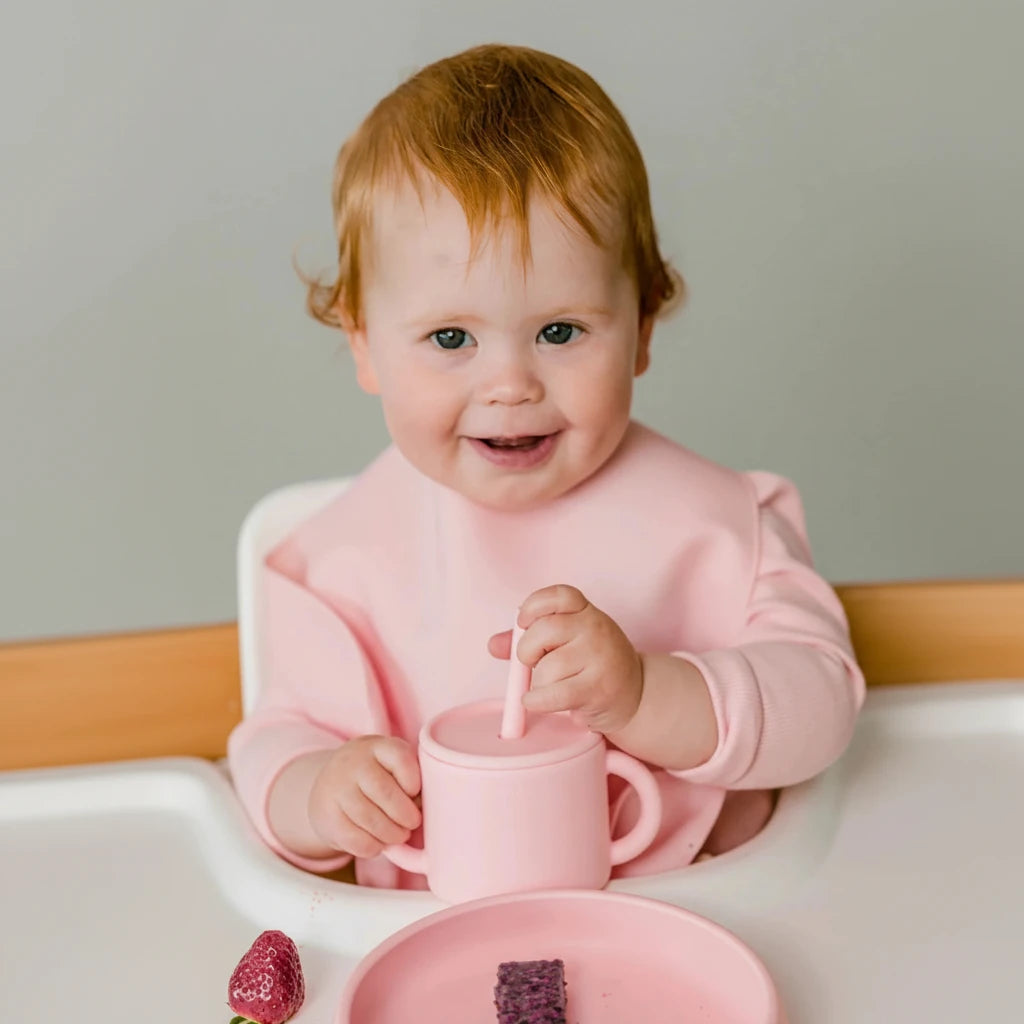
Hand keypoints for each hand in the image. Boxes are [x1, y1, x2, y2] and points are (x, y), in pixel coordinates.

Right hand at [307, 735, 420, 858]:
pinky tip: (378, 843)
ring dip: (391, 834)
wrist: (330, 785)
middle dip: (405, 815)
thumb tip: (428, 809)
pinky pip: (355, 839)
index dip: (414, 782)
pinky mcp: (327, 815)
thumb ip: (411, 779)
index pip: (401, 759)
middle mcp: (353, 763)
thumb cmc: (376, 777)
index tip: (416, 794)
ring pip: (370, 819)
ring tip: (399, 835)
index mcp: (377, 746)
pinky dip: (373, 847)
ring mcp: (336, 788)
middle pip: (385, 792)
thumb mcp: (392, 766)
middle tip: (413, 823)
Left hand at [488, 584, 642, 733]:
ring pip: (548, 667)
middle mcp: (596, 628)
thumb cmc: (594, 665)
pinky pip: (553, 694)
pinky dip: (537, 700)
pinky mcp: (598, 688)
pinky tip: (536, 700)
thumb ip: (530, 639)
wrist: (636, 694)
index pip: (559, 595)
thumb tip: (494, 645)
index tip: (523, 622)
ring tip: (553, 686)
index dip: (534, 605)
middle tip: (533, 662)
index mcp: (586, 612)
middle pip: (545, 630)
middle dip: (527, 650)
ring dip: (539, 682)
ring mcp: (600, 657)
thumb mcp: (568, 642)